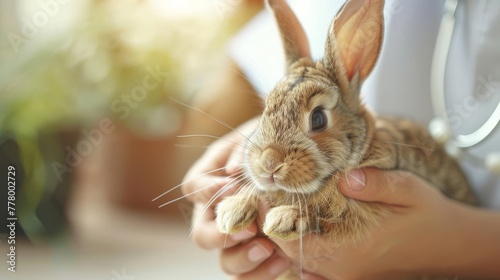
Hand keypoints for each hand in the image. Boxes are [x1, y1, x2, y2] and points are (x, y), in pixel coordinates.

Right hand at [182, 118, 293, 278]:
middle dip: (222, 235)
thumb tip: (233, 171)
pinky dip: (263, 272)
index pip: (193, 187)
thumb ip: (245, 151)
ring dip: (244, 258)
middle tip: (249, 229)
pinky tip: (282, 260)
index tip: (232, 187)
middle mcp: (220, 213)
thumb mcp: (260, 138)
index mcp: (214, 179)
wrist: (304, 161)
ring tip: (270, 248)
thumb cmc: (277, 144)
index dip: (207, 191)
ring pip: (225, 261)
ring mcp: (239, 237)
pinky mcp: (259, 254)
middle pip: (202, 235)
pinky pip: (250, 275)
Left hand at [268, 168, 499, 278]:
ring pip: (295, 257)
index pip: (289, 235)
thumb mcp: (408, 190)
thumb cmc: (427, 216)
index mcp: (349, 248)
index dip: (268, 213)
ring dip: (281, 231)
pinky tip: (295, 225)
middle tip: (260, 190)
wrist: (448, 245)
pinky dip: (298, 246)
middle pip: (285, 248)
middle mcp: (340, 267)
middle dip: (269, 220)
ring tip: (272, 202)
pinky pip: (311, 266)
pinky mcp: (349, 273)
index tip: (258, 188)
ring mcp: (343, 274)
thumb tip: (345, 176)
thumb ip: (376, 184)